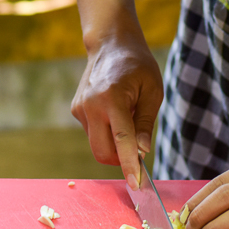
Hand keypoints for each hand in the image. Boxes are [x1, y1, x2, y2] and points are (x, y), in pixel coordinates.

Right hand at [71, 27, 163, 188]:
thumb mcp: (153, 90)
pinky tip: (114, 111)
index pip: (121, 140)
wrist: (110, 44)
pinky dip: (106, 132)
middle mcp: (91, 105)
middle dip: (119, 159)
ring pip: (97, 144)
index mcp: (112, 98)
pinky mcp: (76, 109)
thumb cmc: (138, 65)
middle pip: (102, 151)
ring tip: (127, 116)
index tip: (136, 184)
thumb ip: (146, 122)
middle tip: (137, 151)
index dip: (129, 164)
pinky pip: (93, 133)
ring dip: (114, 143)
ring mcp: (80, 108)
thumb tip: (142, 152)